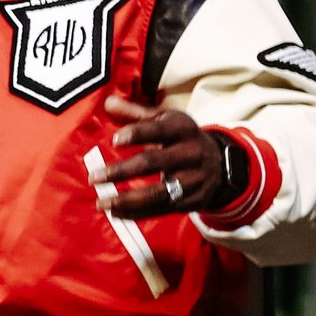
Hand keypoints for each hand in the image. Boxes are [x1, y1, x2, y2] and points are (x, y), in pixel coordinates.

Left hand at [89, 95, 224, 218]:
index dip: (137, 134)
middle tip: (94, 178)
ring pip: (159, 192)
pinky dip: (139, 213)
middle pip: (154, 163)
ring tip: (101, 203)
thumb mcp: (166, 119)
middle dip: (122, 171)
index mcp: (183, 129)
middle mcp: (191, 153)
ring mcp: (195, 179)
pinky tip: (117, 213)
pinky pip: (163, 209)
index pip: (159, 130)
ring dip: (128, 200)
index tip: (114, 141)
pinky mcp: (194, 200)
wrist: (221, 162)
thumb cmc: (181, 137)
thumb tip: (108, 102)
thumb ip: (136, 113)